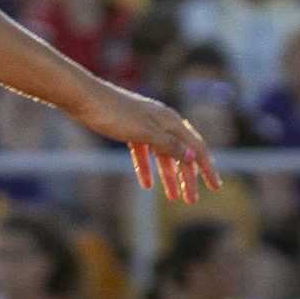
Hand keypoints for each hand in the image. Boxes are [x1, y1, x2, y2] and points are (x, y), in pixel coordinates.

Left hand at [71, 81, 221, 204]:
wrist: (83, 98)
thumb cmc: (114, 113)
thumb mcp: (145, 133)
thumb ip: (169, 146)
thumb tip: (193, 157)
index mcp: (170, 121)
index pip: (196, 147)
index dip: (207, 168)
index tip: (215, 188)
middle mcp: (161, 121)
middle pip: (181, 153)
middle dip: (187, 178)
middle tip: (191, 200)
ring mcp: (146, 125)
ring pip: (163, 155)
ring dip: (169, 177)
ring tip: (172, 198)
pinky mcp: (130, 129)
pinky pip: (144, 152)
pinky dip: (147, 168)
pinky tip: (146, 184)